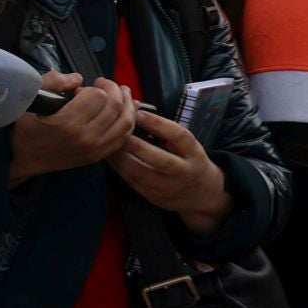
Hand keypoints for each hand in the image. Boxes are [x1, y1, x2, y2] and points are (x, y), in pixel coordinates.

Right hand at [6, 72, 136, 186]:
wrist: (22, 158)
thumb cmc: (24, 128)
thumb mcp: (29, 99)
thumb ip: (52, 82)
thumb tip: (78, 79)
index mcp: (69, 122)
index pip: (98, 95)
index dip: (93, 87)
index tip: (81, 88)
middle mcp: (86, 137)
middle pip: (116, 107)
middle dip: (114, 90)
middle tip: (104, 84)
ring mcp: (94, 149)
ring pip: (126, 122)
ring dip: (128, 104)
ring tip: (122, 93)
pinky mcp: (97, 156)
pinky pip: (123, 138)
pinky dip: (128, 123)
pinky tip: (124, 112)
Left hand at [107, 110, 231, 236]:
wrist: (199, 195)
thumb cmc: (188, 160)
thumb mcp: (186, 146)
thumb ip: (167, 133)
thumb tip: (135, 111)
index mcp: (194, 153)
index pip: (179, 136)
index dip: (158, 124)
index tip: (139, 113)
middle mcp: (183, 171)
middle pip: (160, 160)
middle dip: (137, 146)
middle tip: (119, 131)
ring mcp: (167, 186)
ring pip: (141, 173)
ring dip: (121, 158)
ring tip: (108, 142)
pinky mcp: (153, 195)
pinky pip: (132, 181)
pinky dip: (118, 168)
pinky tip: (109, 156)